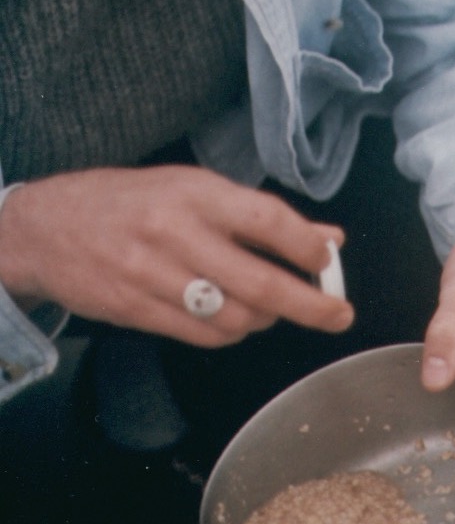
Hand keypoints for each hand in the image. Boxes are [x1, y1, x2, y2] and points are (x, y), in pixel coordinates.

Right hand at [0, 166, 350, 345]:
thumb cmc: (132, 202)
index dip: (307, 246)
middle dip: (310, 304)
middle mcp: (176, 235)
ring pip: (236, 317)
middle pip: (260, 282)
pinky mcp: (137, 310)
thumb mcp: (196, 189)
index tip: (328, 261)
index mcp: (197, 194)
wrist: (46, 228)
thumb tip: (327, 239)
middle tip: (338, 314)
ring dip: (266, 319)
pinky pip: (204, 334)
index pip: (269, 220)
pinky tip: (234, 318)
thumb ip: (263, 217)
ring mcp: (154, 276)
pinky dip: (231, 332)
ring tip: (271, 308)